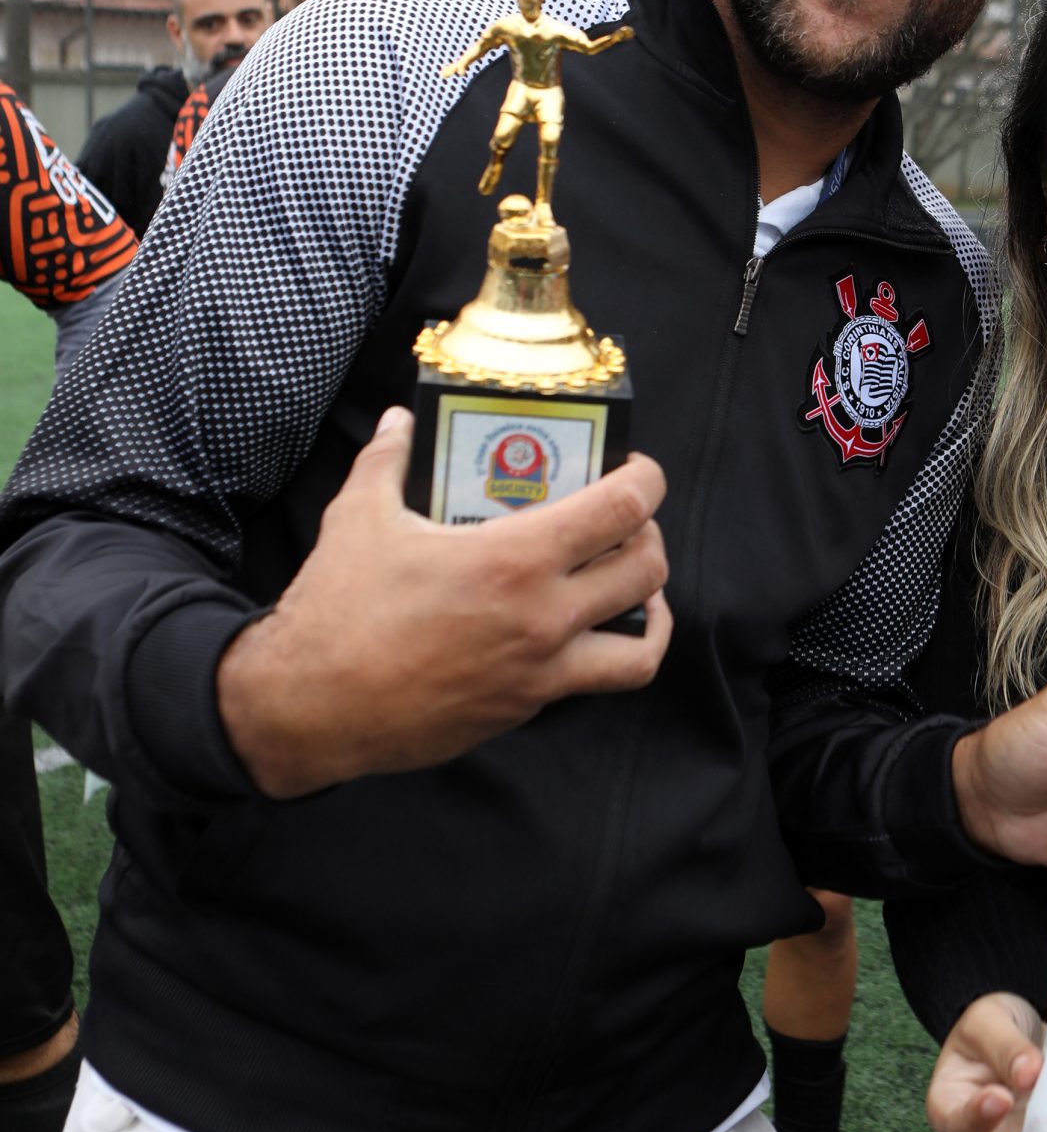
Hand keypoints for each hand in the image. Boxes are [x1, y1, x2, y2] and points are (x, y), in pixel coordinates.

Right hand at [219, 409, 670, 797]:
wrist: (311, 708)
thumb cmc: (338, 610)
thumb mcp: (360, 518)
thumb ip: (387, 460)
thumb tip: (398, 421)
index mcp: (514, 559)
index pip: (622, 510)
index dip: (646, 482)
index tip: (637, 470)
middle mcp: (542, 617)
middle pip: (646, 570)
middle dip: (648, 536)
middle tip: (627, 522)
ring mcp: (539, 672)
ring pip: (641, 645)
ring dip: (649, 609)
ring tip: (631, 588)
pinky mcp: (523, 710)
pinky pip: (591, 682)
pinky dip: (603, 656)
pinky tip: (584, 636)